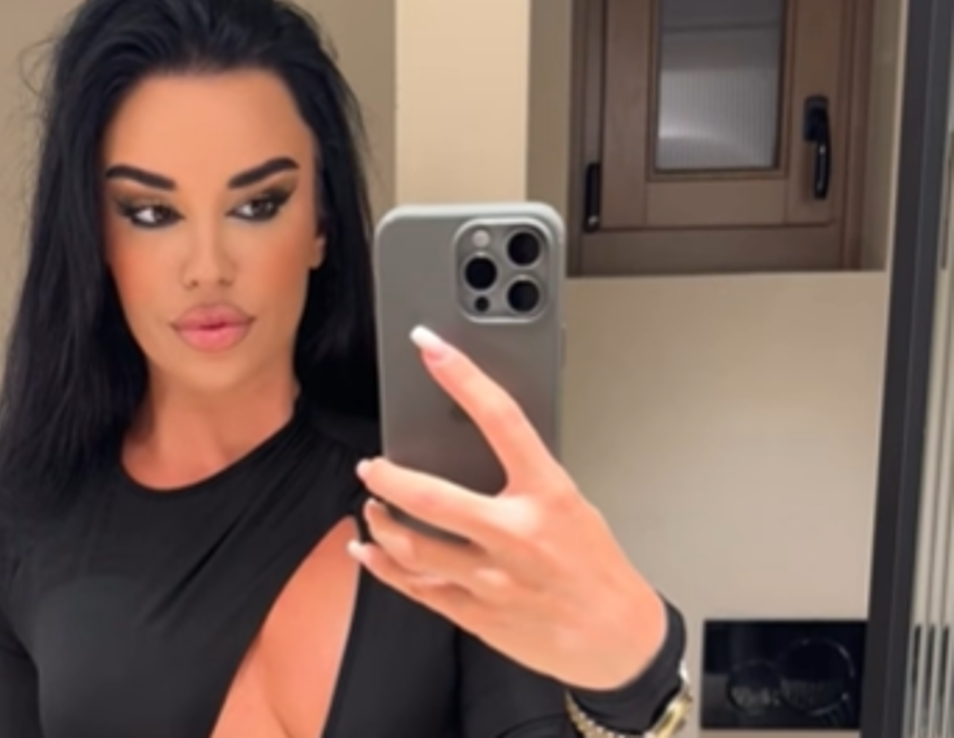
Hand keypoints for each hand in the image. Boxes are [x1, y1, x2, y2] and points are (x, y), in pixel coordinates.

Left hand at [350, 325, 666, 691]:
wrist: (617, 638)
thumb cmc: (596, 568)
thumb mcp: (571, 504)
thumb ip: (524, 478)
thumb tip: (471, 443)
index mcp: (547, 495)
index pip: (500, 419)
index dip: (461, 376)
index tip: (431, 347)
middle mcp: (517, 535)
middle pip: (432, 497)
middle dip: (388, 477)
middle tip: (372, 465)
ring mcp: (493, 579)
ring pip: (413, 547)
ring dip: (381, 522)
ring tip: (374, 506)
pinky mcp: (477, 615)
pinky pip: (415, 587)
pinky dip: (382, 566)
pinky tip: (369, 551)